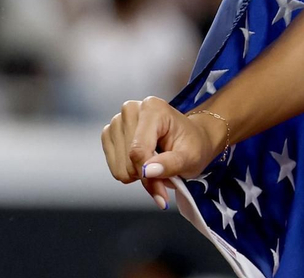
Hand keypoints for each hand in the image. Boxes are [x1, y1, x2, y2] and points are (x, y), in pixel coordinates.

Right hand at [101, 97, 224, 209]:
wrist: (191, 140)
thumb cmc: (193, 145)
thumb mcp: (191, 157)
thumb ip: (170, 164)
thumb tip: (147, 171)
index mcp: (153, 108)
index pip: (138, 150)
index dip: (148, 175)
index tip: (161, 194)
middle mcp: (131, 110)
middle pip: (128, 160)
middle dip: (147, 175)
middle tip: (165, 175)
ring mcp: (118, 122)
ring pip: (119, 167)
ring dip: (139, 174)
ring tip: (157, 165)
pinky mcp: (110, 135)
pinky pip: (114, 168)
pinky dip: (130, 172)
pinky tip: (145, 163)